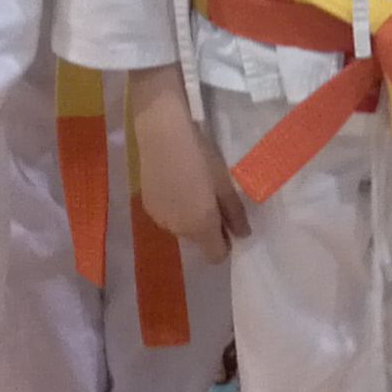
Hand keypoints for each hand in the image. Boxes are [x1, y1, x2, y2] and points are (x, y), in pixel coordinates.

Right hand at [128, 68, 248, 263]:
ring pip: (182, 228)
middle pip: (198, 241)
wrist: (161, 135)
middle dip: (208, 227)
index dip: (224, 244)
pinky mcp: (147, 207)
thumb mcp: (223, 183)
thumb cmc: (200, 156)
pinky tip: (176, 181)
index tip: (229, 224)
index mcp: (200, 226)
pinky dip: (175, 206)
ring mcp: (160, 219)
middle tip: (213, 195)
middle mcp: (178, 230)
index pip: (215, 256)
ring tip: (193, 184)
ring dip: (190, 216)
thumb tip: (243, 235)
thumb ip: (234, 213)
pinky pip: (168, 216)